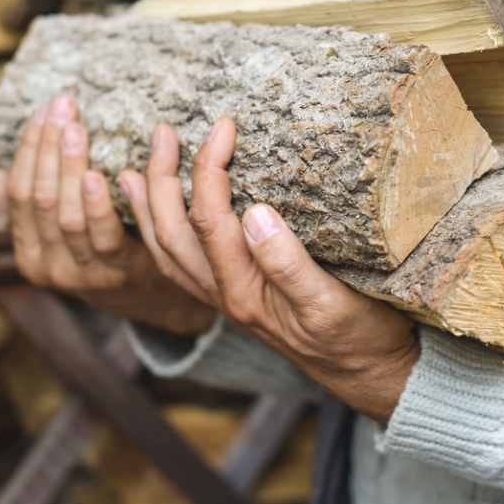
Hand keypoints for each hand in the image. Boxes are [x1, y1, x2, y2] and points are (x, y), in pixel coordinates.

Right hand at [0, 94, 216, 334]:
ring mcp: (80, 274)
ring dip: (71, 168)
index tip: (44, 110)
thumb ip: (23, 210)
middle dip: (48, 148)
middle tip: (63, 107)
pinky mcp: (118, 273)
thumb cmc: (98, 250)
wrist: (146, 295)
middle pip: (40, 199)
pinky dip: (99, 206)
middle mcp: (44, 265)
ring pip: (67, 215)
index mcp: (25, 251)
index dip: (29, 149)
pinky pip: (104, 237)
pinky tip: (100, 176)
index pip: (17, 192)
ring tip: (77, 131)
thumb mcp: (56, 232)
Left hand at [138, 117, 420, 422]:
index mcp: (244, 293)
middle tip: (164, 131)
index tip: (222, 127)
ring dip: (149, 207)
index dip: (208, 169)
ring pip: (168, 251)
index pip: (210, 220)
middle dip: (162, 179)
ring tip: (134, 169)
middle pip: (172, 233)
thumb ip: (289, 264)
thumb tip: (256, 213)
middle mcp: (225, 296)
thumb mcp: (332, 302)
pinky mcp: (237, 297)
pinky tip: (161, 215)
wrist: (369, 375)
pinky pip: (182, 263)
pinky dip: (161, 234)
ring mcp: (226, 299)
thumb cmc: (358, 338)